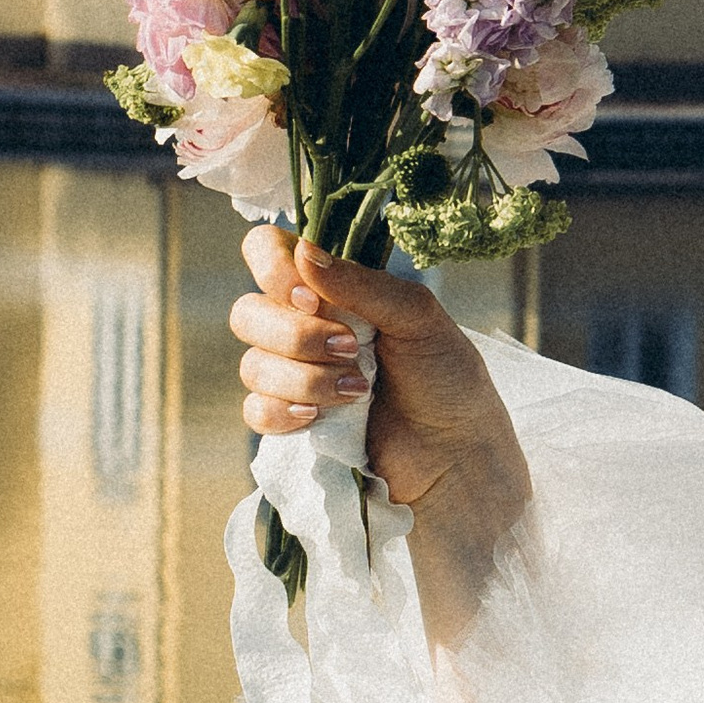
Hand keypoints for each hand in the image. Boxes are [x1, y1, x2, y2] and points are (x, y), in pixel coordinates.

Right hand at [232, 229, 527, 536]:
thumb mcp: (418, 317)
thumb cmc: (447, 376)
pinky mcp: (291, 419)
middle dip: (296, 336)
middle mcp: (303, 324)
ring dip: (305, 379)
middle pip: (247, 313)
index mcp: (331, 287)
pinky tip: (320, 418)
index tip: (309, 297)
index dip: (272, 269)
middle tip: (351, 349)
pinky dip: (284, 412)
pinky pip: (255, 410)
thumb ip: (362, 284)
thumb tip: (304, 252)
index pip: (265, 251)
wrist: (456, 451)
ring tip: (359, 390)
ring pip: (252, 366)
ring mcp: (293, 373)